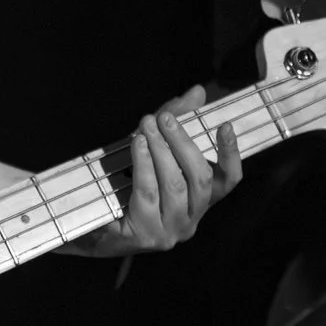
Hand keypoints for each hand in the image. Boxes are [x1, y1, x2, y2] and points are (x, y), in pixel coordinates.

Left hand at [68, 84, 241, 256]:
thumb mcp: (153, 151)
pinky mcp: (145, 234)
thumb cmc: (129, 185)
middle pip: (199, 178)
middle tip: (164, 118)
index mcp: (199, 202)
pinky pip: (147, 193)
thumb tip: (197, 91)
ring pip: (174, 185)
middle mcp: (191, 219)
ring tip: (147, 126)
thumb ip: (175, 122)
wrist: (94, 227)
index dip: (230, 154)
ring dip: (160, 151)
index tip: (226, 125)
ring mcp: (170, 231)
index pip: (228, 181)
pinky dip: (143, 165)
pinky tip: (137, 145)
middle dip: (182, 143)